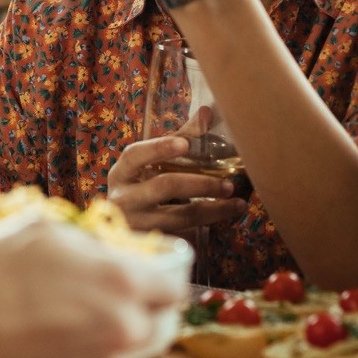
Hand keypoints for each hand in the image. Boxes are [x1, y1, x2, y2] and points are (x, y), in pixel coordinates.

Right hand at [0, 215, 186, 357]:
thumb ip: (88, 241)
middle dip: (143, 314)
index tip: (145, 282)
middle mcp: (126, 331)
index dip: (158, 281)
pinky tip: (46, 357)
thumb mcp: (37, 231)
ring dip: (110, 346)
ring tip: (64, 332)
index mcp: (123, 282)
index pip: (173, 287)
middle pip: (162, 327)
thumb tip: (106, 250)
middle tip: (109, 307)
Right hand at [106, 135, 249, 235]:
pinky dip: (205, 230)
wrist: (122, 231)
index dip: (159, 148)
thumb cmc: (141, 189)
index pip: (135, 155)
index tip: (184, 144)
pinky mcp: (150, 245)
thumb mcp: (151, 166)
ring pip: (179, 217)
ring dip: (212, 210)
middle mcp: (123, 199)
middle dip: (201, 184)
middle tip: (228, 184)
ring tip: (236, 204)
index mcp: (121, 173)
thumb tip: (207, 112)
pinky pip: (182, 237)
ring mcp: (135, 225)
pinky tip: (223, 222)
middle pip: (164, 187)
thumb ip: (179, 139)